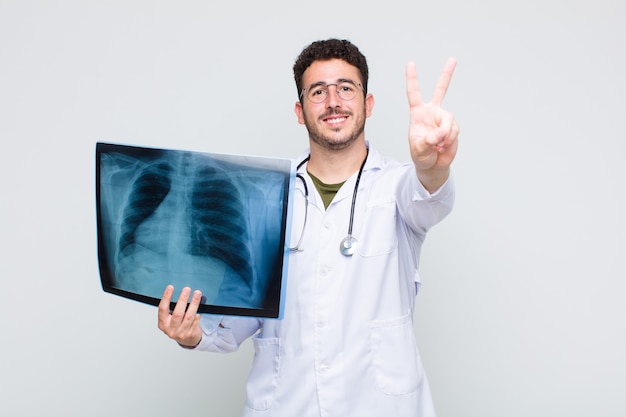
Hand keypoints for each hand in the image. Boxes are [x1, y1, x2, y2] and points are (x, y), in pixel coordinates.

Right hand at [157, 285, 202, 347]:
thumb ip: (172, 308)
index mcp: (163, 323)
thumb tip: (181, 291)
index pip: (162, 309)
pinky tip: (200, 306)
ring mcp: (181, 333)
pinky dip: (198, 312)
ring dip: (194, 303)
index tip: (170, 287)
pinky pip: (196, 321)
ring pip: (189, 316)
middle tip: (186, 289)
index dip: (166, 297)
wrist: (186, 340)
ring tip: (197, 293)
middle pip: (177, 313)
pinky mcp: (191, 334)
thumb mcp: (169, 318)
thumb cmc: (177, 325)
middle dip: (182, 300)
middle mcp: (171, 329)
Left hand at [406, 58, 459, 191]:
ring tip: (438, 145)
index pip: (414, 93)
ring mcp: (444, 119)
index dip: (412, 79)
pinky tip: (443, 146)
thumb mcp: (418, 149)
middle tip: (453, 59)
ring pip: (449, 121)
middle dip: (447, 74)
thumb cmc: (421, 155)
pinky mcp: (453, 127)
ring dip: (444, 135)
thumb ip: (427, 140)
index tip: (411, 63)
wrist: (433, 164)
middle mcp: (432, 112)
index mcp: (418, 113)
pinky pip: (454, 130)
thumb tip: (439, 133)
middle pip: (441, 90)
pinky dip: (449, 140)